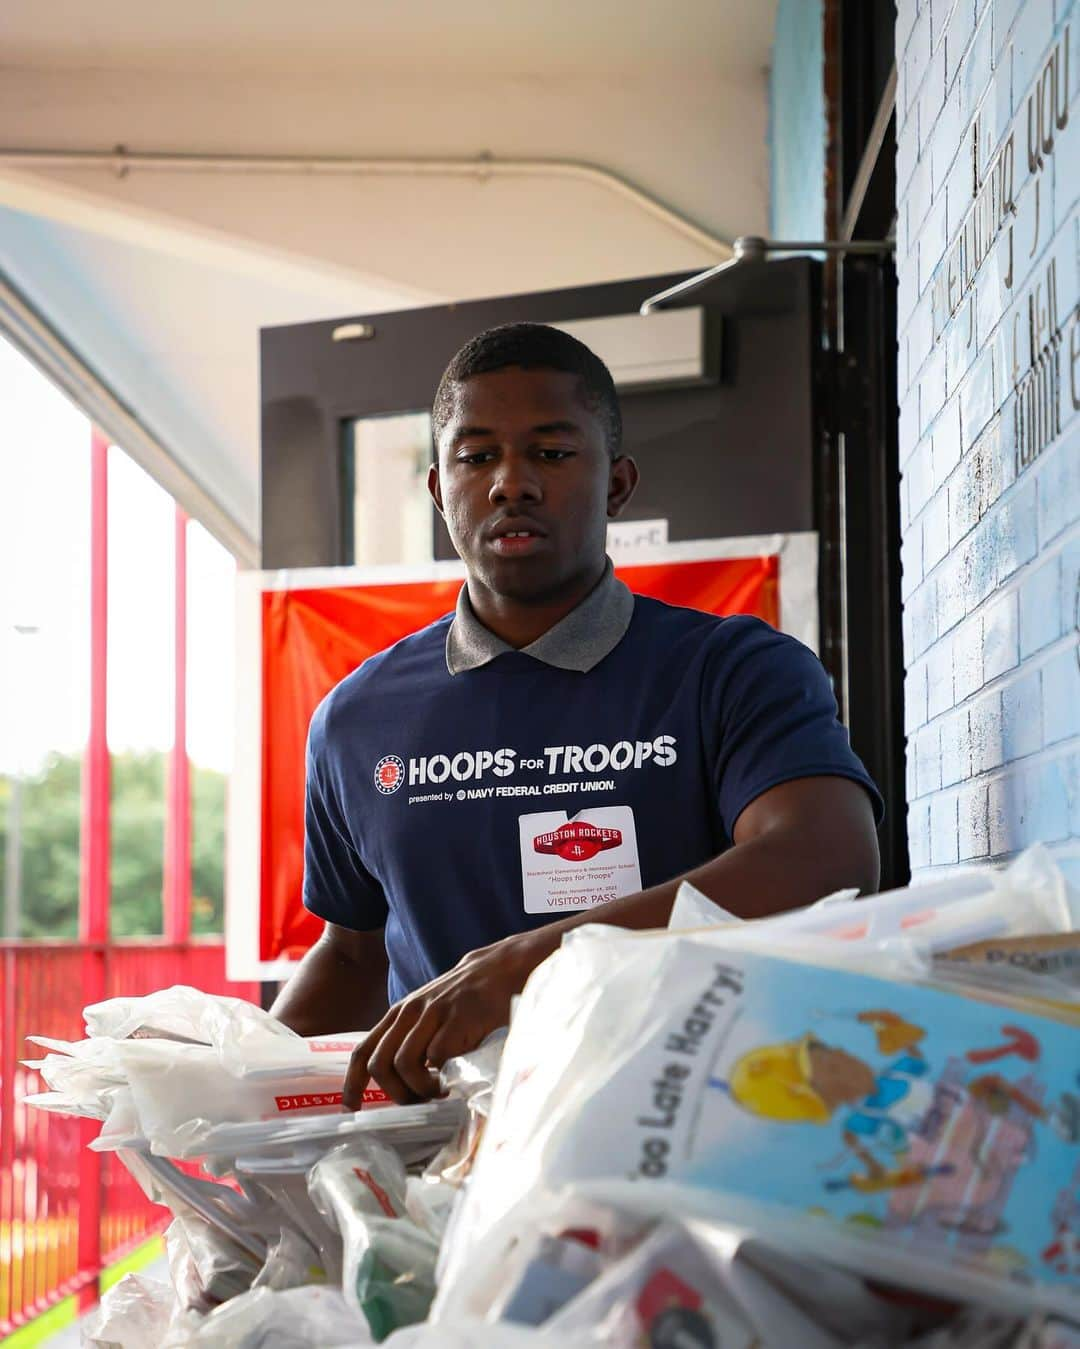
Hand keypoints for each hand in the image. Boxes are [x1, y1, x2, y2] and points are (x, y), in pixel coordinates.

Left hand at [343, 929, 547, 1106]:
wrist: (496, 972)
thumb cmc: (462, 1001)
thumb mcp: (428, 1014)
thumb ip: (411, 1039)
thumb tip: (399, 1082)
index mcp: (398, 1015)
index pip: (363, 1050)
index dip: (353, 1082)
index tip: (353, 1107)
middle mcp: (408, 1013)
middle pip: (379, 1063)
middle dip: (394, 1093)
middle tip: (416, 1102)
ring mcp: (431, 1016)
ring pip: (404, 1064)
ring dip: (419, 1089)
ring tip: (438, 1093)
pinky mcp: (455, 1021)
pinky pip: (435, 1059)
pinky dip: (441, 1078)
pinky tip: (453, 1082)